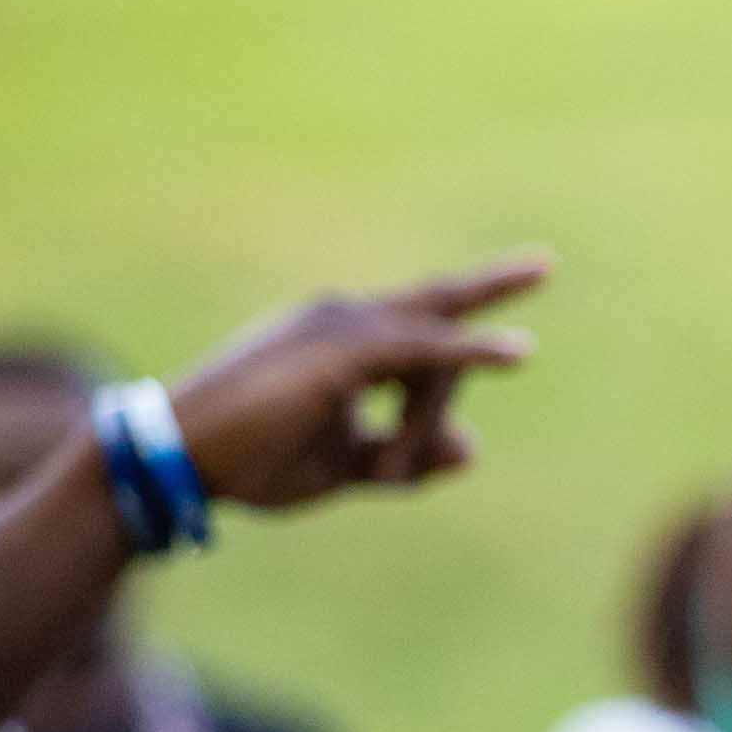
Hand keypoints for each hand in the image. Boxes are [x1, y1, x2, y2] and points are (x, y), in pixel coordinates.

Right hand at [165, 259, 547, 510]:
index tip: (514, 341)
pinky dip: (470, 354)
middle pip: (435, 322)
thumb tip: (473, 447)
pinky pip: (425, 353)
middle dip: (492, 285)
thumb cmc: (253, 459)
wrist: (183, 460)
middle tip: (547, 263)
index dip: (466, 346)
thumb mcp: (349, 465)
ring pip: (433, 364)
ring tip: (391, 468)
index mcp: (345, 342)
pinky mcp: (342, 352)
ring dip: (424, 428)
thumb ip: (408, 455)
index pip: (422, 331)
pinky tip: (516, 353)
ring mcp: (341, 330)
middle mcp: (344, 321)